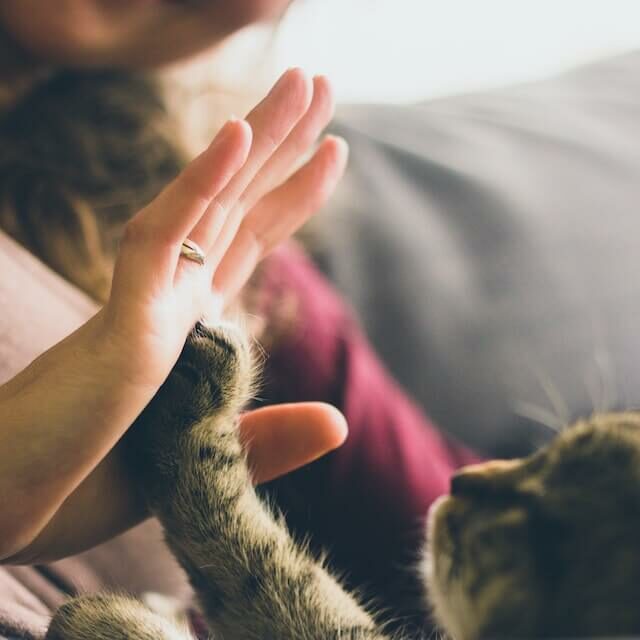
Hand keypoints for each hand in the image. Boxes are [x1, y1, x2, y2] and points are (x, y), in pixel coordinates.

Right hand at [0, 69, 348, 561]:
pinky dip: (199, 184)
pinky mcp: (121, 323)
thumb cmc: (86, 485)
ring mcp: (146, 304)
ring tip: (305, 81)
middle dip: (282, 143)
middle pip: (238, 204)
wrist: (2, 512)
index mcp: (189, 325)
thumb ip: (269, 442)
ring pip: (211, 202)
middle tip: (320, 83)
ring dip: (257, 138)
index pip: (249, 240)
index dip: (290, 193)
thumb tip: (340, 423)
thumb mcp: (203, 466)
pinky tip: (237, 134)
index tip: (331, 150)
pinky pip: (162, 239)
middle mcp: (170, 300)